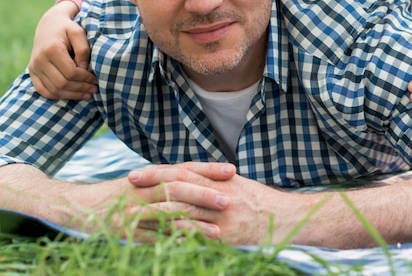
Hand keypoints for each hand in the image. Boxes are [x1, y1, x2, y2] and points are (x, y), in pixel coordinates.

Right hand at [28, 1, 96, 99]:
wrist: (49, 24)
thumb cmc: (67, 28)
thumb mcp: (78, 32)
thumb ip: (83, 50)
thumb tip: (83, 69)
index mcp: (52, 49)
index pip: (70, 72)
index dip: (84, 79)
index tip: (96, 80)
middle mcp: (39, 60)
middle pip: (62, 83)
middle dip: (80, 88)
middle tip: (94, 89)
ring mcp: (34, 67)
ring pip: (53, 90)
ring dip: (71, 95)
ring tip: (87, 94)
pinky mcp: (32, 72)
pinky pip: (43, 91)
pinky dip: (58, 96)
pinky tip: (72, 94)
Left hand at [127, 162, 279, 243]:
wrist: (284, 217)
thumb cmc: (258, 201)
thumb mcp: (235, 185)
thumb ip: (211, 181)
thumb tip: (187, 178)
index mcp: (218, 180)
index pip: (183, 172)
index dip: (158, 171)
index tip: (137, 172)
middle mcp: (217, 193)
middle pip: (179, 186)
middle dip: (151, 185)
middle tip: (127, 184)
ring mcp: (220, 215)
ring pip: (183, 210)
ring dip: (154, 212)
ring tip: (131, 214)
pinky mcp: (225, 236)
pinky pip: (196, 235)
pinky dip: (175, 236)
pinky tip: (156, 239)